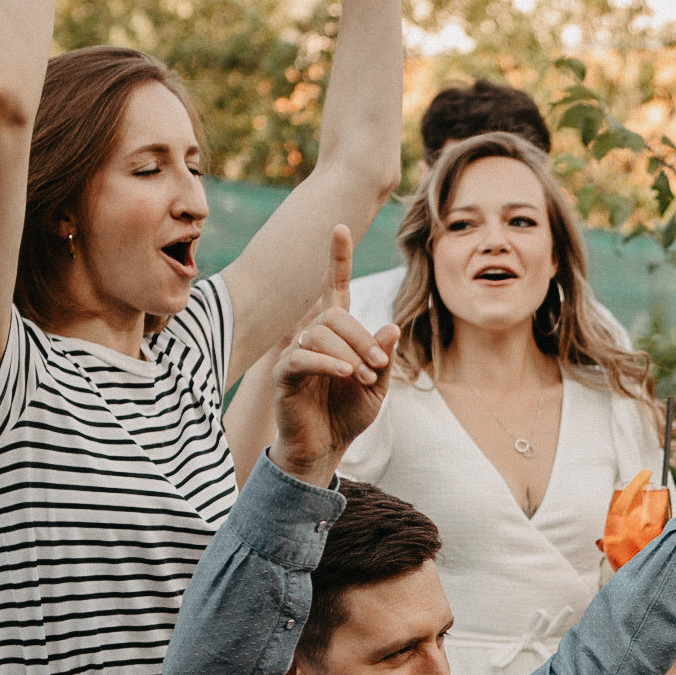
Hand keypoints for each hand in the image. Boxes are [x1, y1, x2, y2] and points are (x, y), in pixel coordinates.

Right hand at [273, 225, 395, 481]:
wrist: (325, 447)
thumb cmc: (348, 414)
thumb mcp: (377, 385)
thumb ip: (383, 356)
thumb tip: (391, 325)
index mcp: (338, 334)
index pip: (336, 288)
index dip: (338, 259)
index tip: (340, 227)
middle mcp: (313, 337)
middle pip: (335, 315)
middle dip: (363, 337)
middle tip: (378, 366)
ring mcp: (296, 353)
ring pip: (321, 333)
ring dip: (350, 352)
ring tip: (364, 377)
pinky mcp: (284, 374)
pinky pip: (303, 357)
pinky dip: (328, 362)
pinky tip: (346, 374)